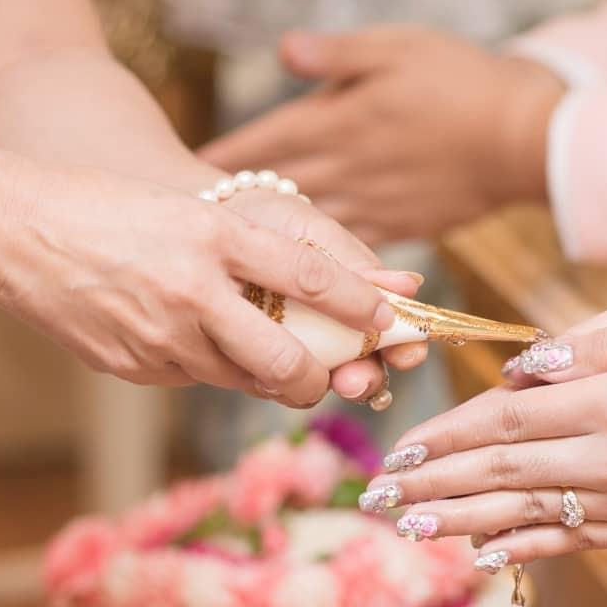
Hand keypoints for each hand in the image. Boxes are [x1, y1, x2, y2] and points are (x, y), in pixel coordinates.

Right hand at [0, 161, 397, 406]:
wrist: (16, 233)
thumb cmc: (114, 213)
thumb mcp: (193, 216)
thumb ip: (260, 254)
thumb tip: (339, 291)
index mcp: (212, 238)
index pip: (310, 279)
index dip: (361, 305)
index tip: (389, 317)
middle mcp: (192, 293)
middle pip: (287, 365)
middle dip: (318, 378)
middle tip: (328, 372)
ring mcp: (161, 339)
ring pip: (244, 381)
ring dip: (264, 373)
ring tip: (260, 348)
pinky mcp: (135, 369)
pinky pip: (195, 379)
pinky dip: (208, 365)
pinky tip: (187, 336)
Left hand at [200, 28, 564, 245]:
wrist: (524, 138)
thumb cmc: (461, 81)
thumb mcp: (396, 49)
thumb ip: (335, 55)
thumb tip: (284, 49)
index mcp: (338, 124)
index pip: (263, 145)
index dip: (223, 160)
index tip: (185, 174)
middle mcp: (347, 172)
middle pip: (274, 197)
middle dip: (234, 210)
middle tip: (196, 228)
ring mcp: (373, 206)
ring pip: (306, 234)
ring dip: (273, 245)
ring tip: (238, 259)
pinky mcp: (401, 228)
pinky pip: (348, 253)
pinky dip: (322, 264)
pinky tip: (305, 273)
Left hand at [221, 185, 430, 402]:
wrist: (197, 218)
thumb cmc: (264, 219)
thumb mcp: (306, 229)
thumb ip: (350, 263)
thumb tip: (410, 285)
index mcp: (355, 301)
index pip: (392, 333)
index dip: (405, 346)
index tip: (407, 353)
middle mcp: (331, 336)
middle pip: (360, 372)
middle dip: (362, 379)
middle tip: (353, 380)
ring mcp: (293, 354)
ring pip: (316, 387)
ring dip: (316, 387)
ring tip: (309, 382)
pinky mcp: (251, 368)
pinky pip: (267, 386)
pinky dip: (269, 385)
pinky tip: (258, 375)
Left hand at [373, 293, 606, 562]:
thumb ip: (596, 343)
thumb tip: (523, 367)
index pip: (505, 422)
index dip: (445, 437)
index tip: (399, 448)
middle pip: (500, 474)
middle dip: (432, 485)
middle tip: (375, 498)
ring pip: (526, 516)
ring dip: (460, 523)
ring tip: (408, 529)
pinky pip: (574, 543)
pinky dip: (524, 549)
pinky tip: (485, 554)